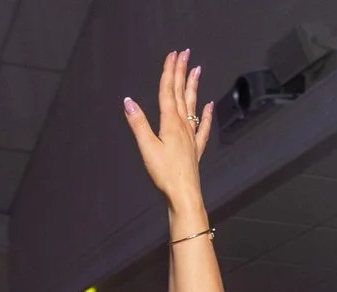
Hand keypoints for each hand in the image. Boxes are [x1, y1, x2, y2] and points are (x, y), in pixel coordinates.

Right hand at [122, 50, 213, 214]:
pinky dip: (205, 114)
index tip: (173, 55)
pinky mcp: (195, 148)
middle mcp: (182, 125)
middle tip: (185, 54)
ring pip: (192, 105)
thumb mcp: (147, 147)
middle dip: (182, 72)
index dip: (169, 71)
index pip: (168, 91)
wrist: (184, 193)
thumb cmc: (164, 173)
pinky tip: (208, 105)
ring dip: (193, 86)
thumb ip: (138, 123)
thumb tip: (128, 101)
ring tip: (197, 70)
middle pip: (181, 93)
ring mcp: (191, 135)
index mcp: (169, 122)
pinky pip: (202, 126)